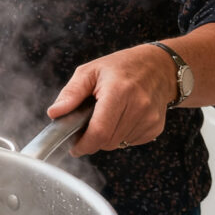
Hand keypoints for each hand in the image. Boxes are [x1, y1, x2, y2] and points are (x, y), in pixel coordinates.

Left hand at [47, 44, 175, 155]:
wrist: (159, 67)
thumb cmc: (121, 67)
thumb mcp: (90, 71)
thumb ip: (71, 93)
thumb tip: (54, 113)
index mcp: (119, 92)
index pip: (99, 131)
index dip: (83, 144)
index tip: (73, 147)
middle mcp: (138, 107)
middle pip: (107, 141)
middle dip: (92, 138)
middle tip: (86, 124)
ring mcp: (149, 119)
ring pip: (117, 143)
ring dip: (106, 136)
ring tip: (105, 116)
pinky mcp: (155, 127)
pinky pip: (129, 141)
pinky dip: (119, 135)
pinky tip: (120, 118)